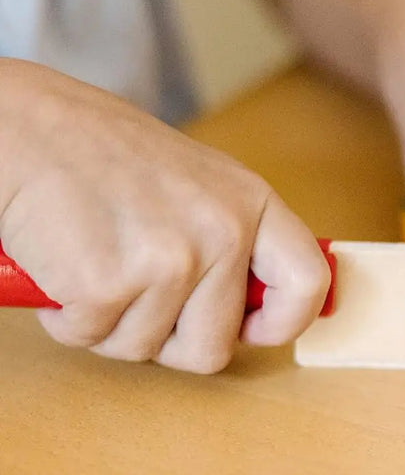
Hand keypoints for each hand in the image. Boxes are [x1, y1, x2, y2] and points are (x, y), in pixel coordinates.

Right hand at [0, 60, 329, 372]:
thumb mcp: (196, 182)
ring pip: (144, 348)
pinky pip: (92, 337)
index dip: (284, 322)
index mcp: (251, 203)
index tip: (254, 330)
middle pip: (213, 348)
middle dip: (168, 341)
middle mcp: (222, 233)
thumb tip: (254, 305)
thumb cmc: (100, 151)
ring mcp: (169, 261)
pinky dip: (69, 316)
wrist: (22, 126)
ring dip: (110, 322)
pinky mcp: (108, 286)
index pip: (307, 283)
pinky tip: (62, 265)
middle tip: (136, 301)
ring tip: (93, 262)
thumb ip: (231, 237)